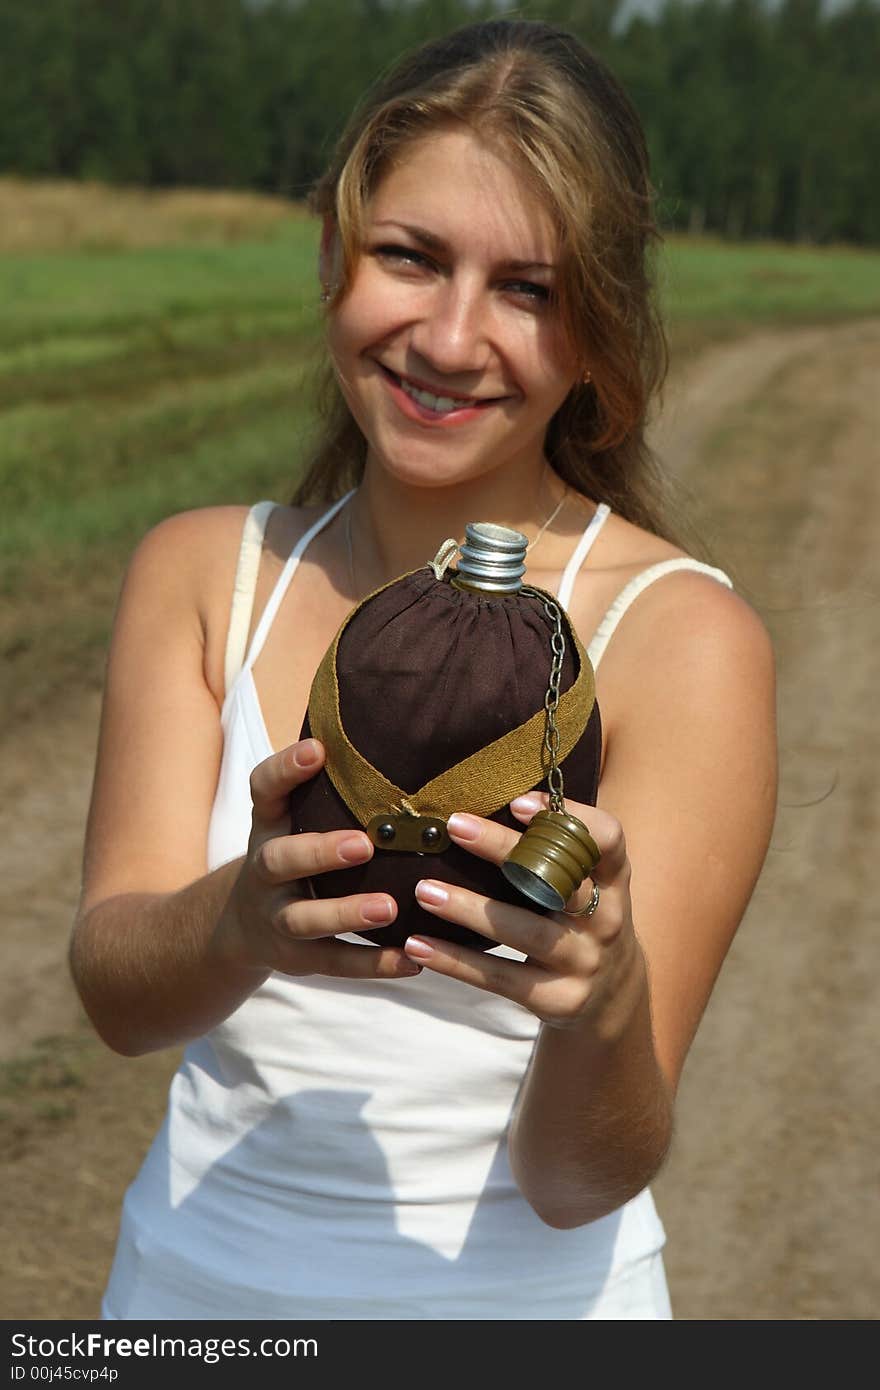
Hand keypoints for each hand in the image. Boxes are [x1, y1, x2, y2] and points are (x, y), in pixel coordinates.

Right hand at [219, 738, 418, 980]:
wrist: (240, 926)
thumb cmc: (289, 853)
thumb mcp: (292, 819)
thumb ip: (326, 788)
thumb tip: (394, 737)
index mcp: (269, 826)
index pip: (264, 790)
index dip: (285, 769)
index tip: (317, 749)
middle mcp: (265, 871)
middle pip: (280, 860)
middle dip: (319, 852)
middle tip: (362, 844)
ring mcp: (278, 918)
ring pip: (305, 920)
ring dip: (347, 913)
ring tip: (388, 908)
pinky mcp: (299, 958)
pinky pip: (336, 963)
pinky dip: (374, 964)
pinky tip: (412, 959)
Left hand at [404, 793, 640, 1028]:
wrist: (612, 998)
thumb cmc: (580, 920)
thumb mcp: (587, 886)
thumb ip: (556, 851)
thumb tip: (487, 795)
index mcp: (613, 880)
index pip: (609, 839)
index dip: (571, 817)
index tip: (518, 802)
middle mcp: (606, 919)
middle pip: (557, 879)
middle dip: (505, 850)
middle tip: (454, 825)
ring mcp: (584, 962)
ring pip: (525, 932)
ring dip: (470, 910)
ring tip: (425, 890)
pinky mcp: (559, 1000)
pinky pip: (500, 979)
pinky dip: (456, 962)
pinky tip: (418, 945)